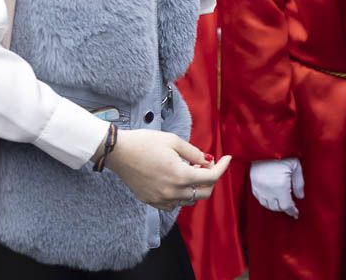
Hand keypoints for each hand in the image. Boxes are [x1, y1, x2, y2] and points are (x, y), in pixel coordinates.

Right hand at [106, 129, 231, 210]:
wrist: (118, 152)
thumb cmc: (145, 142)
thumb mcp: (174, 141)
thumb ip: (194, 153)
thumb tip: (207, 161)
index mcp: (180, 176)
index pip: (211, 178)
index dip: (222, 167)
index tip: (227, 158)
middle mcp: (172, 192)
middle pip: (204, 193)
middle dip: (211, 179)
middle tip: (206, 164)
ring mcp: (160, 199)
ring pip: (189, 200)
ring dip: (196, 187)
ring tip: (191, 170)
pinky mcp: (150, 201)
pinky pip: (174, 204)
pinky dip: (182, 195)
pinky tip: (178, 181)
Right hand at [250, 158, 304, 218]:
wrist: (264, 146)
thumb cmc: (283, 154)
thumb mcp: (296, 166)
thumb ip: (299, 183)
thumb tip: (300, 197)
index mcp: (280, 186)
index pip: (286, 205)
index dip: (291, 211)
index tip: (296, 214)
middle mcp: (268, 190)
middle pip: (276, 207)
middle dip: (284, 208)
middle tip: (291, 207)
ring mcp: (259, 188)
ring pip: (267, 205)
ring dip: (275, 206)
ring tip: (282, 203)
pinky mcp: (253, 185)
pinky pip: (259, 199)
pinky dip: (266, 202)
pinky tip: (272, 198)